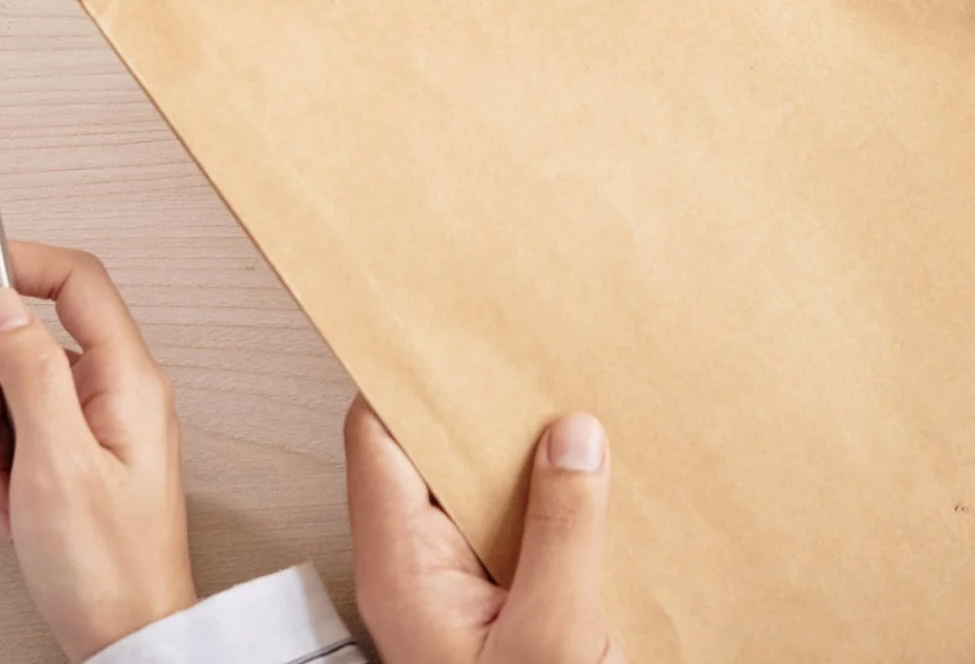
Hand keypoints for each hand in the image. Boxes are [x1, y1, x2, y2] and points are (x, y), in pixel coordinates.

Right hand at [0, 243, 195, 661]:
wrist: (126, 636)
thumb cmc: (107, 567)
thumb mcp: (56, 464)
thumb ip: (28, 373)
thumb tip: (2, 304)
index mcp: (127, 378)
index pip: (74, 281)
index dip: (14, 262)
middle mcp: (115, 390)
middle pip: (20, 346)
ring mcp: (94, 423)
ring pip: (6, 392)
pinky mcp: (74, 454)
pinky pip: (13, 433)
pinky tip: (7, 505)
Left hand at [346, 396, 622, 663]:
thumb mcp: (552, 638)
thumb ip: (562, 534)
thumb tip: (573, 439)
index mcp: (402, 573)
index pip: (379, 440)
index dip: (413, 382)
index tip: (463, 340)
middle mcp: (418, 574)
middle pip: (434, 456)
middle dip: (486, 411)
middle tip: (541, 371)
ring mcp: (459, 591)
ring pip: (482, 493)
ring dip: (530, 458)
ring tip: (582, 422)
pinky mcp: (503, 608)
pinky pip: (519, 532)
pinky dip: (554, 503)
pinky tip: (596, 491)